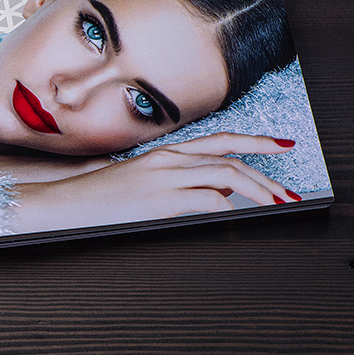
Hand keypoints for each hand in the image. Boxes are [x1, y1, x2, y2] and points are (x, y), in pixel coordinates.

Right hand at [12, 133, 301, 232]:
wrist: (69, 201)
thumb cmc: (100, 194)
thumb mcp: (141, 180)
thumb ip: (178, 180)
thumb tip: (213, 189)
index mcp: (164, 152)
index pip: (219, 140)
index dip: (254, 142)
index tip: (280, 146)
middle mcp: (168, 159)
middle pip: (229, 157)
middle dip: (265, 172)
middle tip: (286, 188)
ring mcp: (164, 177)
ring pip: (225, 175)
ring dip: (257, 190)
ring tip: (274, 203)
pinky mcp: (160, 200)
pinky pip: (208, 201)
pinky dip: (229, 207)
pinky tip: (236, 215)